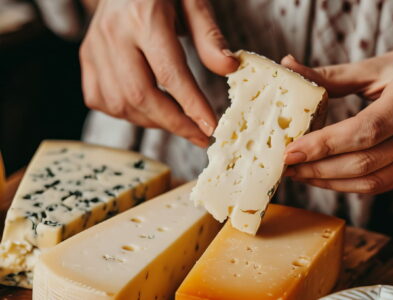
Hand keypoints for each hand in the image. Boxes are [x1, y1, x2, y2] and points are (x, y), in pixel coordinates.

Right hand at [80, 0, 238, 146]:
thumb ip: (209, 35)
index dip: (191, 106)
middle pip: (140, 95)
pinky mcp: (87, 57)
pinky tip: (149, 109)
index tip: (211, 128)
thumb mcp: (194, 0)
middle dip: (174, 123)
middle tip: (200, 135)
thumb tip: (229, 68)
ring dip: (152, 122)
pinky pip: (101, 99)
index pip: (170, 73)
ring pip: (119, 103)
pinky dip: (127, 113)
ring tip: (179, 121)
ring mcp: (95, 46)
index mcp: (143, 15)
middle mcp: (113, 33)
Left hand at [281, 47, 392, 193]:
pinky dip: (344, 185)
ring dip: (327, 181)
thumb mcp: (375, 67)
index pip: (365, 130)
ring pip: (369, 179)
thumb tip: (288, 66)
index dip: (326, 144)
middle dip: (318, 167)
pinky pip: (376, 185)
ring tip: (296, 173)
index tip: (291, 151)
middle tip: (284, 165)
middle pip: (364, 161)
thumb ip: (331, 75)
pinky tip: (320, 177)